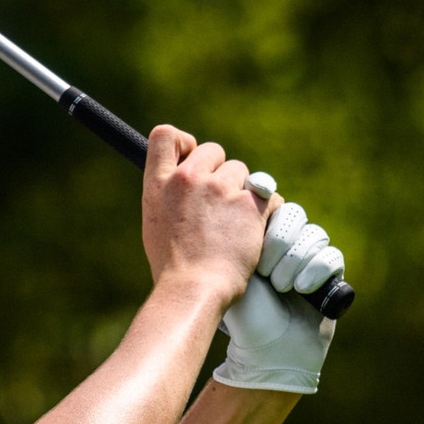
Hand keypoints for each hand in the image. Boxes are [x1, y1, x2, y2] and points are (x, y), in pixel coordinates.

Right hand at [140, 127, 266, 309]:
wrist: (193, 287)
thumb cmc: (173, 266)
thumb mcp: (155, 222)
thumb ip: (170, 196)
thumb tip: (187, 187)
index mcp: (158, 184)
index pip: (164, 135)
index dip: (183, 141)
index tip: (191, 157)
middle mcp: (187, 178)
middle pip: (213, 150)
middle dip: (220, 171)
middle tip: (220, 200)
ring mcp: (218, 189)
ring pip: (242, 172)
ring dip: (243, 192)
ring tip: (235, 223)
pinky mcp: (248, 203)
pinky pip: (268, 195)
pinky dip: (266, 210)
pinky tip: (256, 229)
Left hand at [214, 200, 345, 393]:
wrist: (266, 349)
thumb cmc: (242, 312)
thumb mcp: (230, 268)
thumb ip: (233, 233)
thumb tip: (240, 194)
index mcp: (257, 235)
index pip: (270, 203)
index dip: (265, 215)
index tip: (253, 229)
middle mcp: (284, 242)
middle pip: (294, 214)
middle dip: (279, 242)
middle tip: (263, 271)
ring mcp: (308, 257)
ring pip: (314, 234)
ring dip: (295, 261)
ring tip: (280, 287)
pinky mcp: (330, 274)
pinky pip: (332, 255)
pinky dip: (316, 270)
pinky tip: (301, 289)